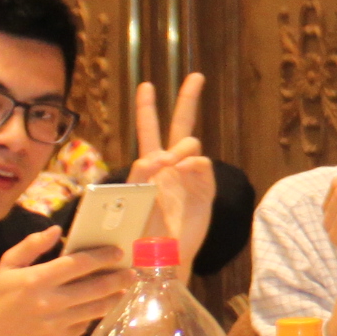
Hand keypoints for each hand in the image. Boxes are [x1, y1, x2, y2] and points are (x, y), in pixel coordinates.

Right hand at [0, 225, 129, 335]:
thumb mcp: (7, 266)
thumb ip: (31, 246)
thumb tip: (56, 229)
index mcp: (37, 280)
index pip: (78, 264)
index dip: (102, 256)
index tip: (118, 252)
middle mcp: (50, 302)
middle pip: (95, 287)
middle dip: (118, 278)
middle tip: (132, 272)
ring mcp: (57, 324)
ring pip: (95, 309)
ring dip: (113, 298)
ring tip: (124, 291)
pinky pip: (84, 327)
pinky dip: (94, 316)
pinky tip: (103, 309)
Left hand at [129, 73, 217, 267]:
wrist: (160, 259)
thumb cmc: (139, 233)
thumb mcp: (131, 198)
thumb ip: (142, 174)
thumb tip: (166, 155)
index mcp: (148, 167)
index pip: (149, 130)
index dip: (146, 108)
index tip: (147, 85)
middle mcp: (171, 167)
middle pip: (180, 125)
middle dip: (188, 99)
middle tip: (196, 76)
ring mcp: (189, 177)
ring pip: (190, 144)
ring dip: (181, 147)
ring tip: (172, 163)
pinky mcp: (205, 191)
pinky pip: (203, 166)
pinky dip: (194, 165)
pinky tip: (187, 172)